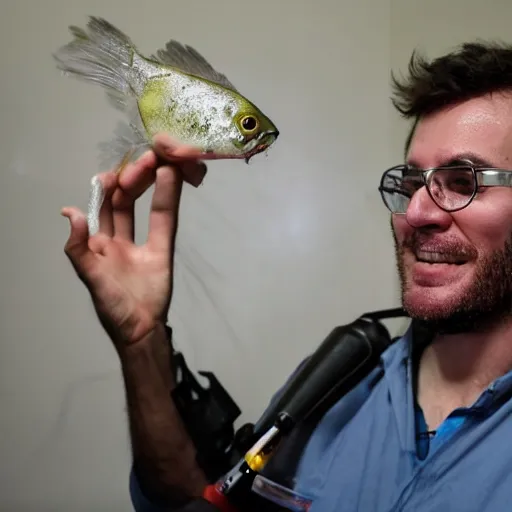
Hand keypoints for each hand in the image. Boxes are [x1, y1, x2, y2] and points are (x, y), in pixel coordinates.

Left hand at [61, 134, 206, 349]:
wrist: (141, 329)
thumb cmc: (112, 305)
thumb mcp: (90, 277)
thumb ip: (78, 247)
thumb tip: (70, 212)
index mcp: (98, 243)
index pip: (102, 208)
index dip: (106, 188)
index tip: (114, 172)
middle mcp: (119, 238)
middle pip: (124, 202)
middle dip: (130, 180)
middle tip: (141, 159)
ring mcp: (143, 242)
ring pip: (144, 206)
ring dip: (147, 183)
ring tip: (155, 161)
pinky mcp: (163, 248)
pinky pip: (164, 220)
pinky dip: (167, 198)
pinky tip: (170, 177)